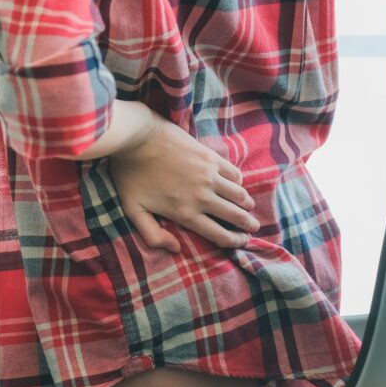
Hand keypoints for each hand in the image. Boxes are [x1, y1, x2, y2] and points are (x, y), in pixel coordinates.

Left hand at [108, 116, 258, 251]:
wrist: (137, 137)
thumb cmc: (130, 175)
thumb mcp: (133, 211)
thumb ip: (152, 235)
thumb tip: (176, 248)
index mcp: (185, 213)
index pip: (219, 235)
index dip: (235, 242)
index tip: (242, 242)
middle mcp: (202, 197)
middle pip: (236, 216)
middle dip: (249, 225)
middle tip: (254, 227)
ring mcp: (209, 176)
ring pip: (239, 195)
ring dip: (247, 204)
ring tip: (249, 208)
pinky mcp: (211, 158)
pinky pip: (234, 173)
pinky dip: (239, 182)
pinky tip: (237, 184)